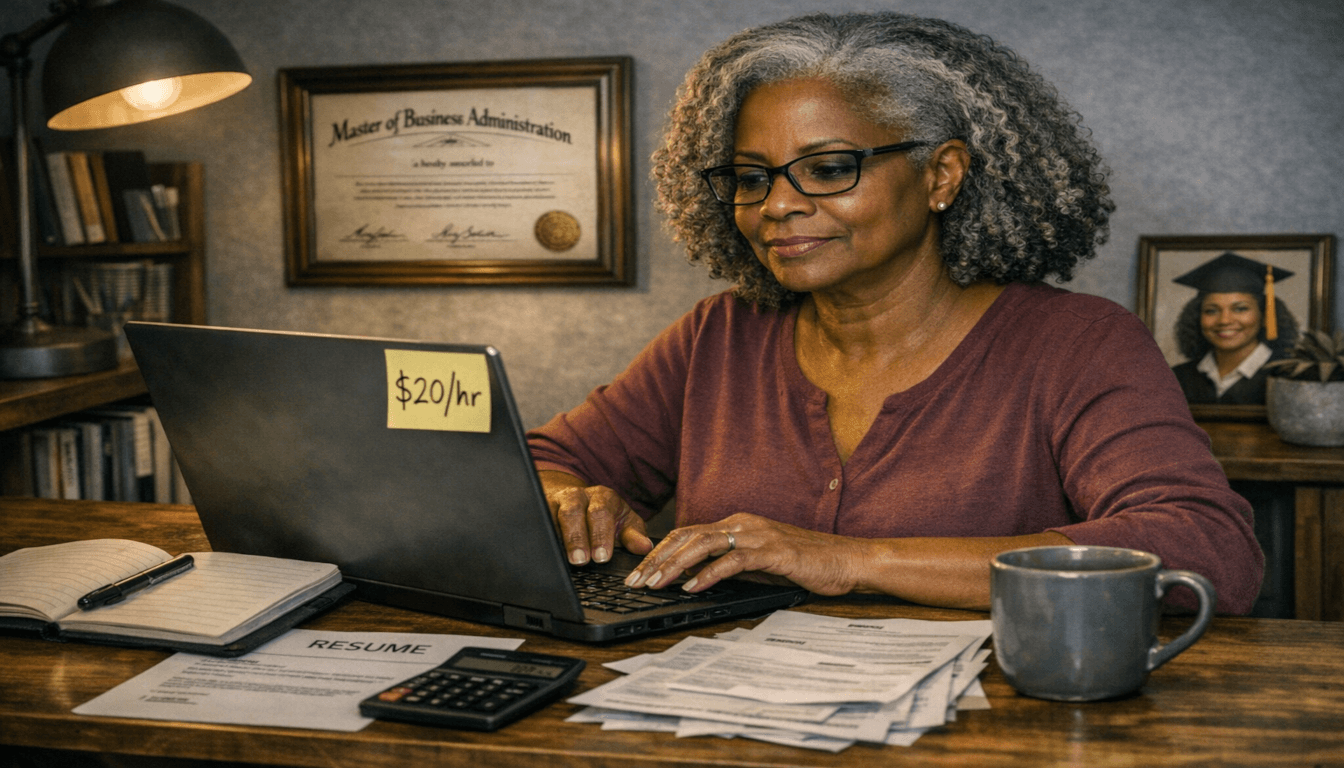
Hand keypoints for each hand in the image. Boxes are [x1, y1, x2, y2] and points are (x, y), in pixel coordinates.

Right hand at [540, 471, 652, 564]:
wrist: (578, 500)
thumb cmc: (606, 516)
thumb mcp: (624, 523)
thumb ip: (634, 535)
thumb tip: (645, 547)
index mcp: (603, 497)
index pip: (601, 513)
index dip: (601, 535)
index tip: (602, 557)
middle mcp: (579, 496)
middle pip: (574, 512)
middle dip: (577, 537)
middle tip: (582, 560)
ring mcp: (557, 502)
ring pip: (553, 515)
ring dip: (560, 538)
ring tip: (565, 559)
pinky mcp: (541, 510)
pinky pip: (540, 521)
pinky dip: (542, 536)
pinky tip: (545, 551)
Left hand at [624, 512, 869, 595]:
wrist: (848, 560)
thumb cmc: (807, 563)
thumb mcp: (760, 565)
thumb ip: (730, 566)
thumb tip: (696, 578)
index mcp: (738, 524)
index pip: (688, 534)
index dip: (660, 552)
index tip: (639, 572)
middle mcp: (743, 524)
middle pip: (688, 536)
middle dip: (657, 559)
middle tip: (635, 580)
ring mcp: (758, 535)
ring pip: (704, 545)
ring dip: (675, 565)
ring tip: (655, 584)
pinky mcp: (773, 551)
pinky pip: (734, 560)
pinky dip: (709, 573)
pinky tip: (693, 586)